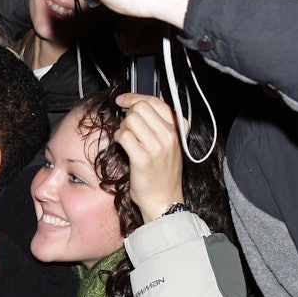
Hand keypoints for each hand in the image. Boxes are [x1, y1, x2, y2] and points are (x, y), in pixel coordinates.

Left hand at [113, 93, 184, 221]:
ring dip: (123, 128)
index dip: (134, 97)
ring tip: (127, 140)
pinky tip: (123, 147)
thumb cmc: (163, 172)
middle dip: (128, 115)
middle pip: (140, 108)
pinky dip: (118, 138)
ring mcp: (157, 146)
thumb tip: (145, 100)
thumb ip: (162, 121)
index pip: (154, 101)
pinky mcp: (143, 158)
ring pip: (130, 120)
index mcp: (179, 128)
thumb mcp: (171, 143)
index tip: (122, 100)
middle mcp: (170, 135)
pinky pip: (123, 136)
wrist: (164, 199)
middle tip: (128, 128)